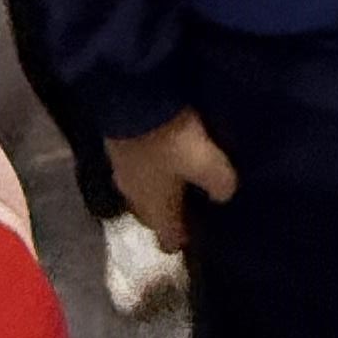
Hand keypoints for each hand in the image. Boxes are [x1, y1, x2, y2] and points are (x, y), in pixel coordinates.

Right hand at [105, 110, 238, 252]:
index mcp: (155, 210)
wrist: (130, 97)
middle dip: (170, 210)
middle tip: (193, 196)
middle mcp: (133, 197)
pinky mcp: (114, 146)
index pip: (168, 240)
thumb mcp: (208, 162)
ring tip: (179, 168)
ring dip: (158, 184)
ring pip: (142, 189)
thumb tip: (223, 195)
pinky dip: (148, 161)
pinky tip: (162, 146)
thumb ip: (221, 185)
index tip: (199, 230)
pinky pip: (135, 165)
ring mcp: (120, 171)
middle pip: (153, 215)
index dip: (184, 238)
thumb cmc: (171, 140)